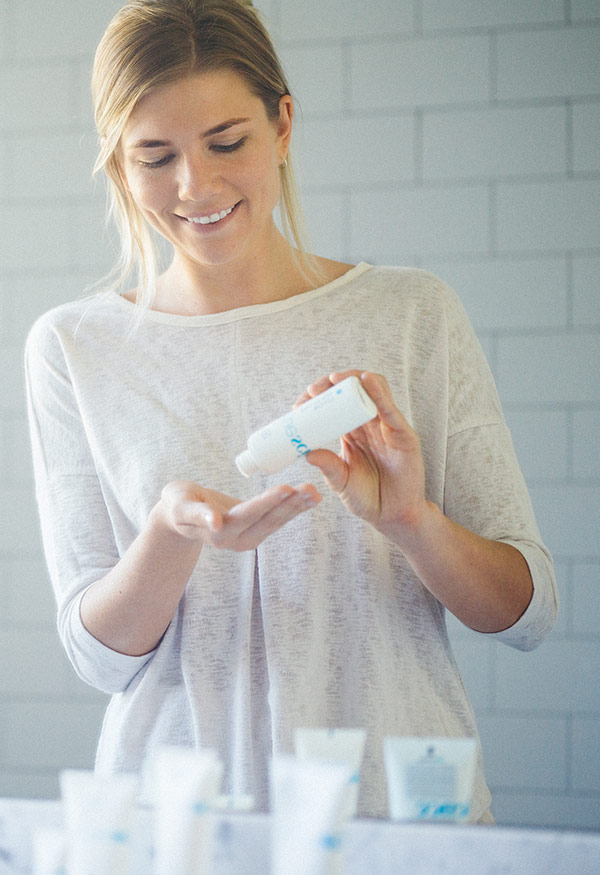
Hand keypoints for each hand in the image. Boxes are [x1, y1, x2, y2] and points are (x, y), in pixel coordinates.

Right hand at [155, 480, 320, 551]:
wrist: (180, 515)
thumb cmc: (177, 505)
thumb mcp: (180, 507)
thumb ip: (196, 514)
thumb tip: (214, 523)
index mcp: (219, 532)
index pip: (248, 514)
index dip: (267, 502)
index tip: (286, 488)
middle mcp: (236, 539)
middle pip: (267, 520)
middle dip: (290, 504)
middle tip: (310, 488)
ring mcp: (247, 538)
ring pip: (276, 521)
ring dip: (297, 507)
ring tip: (315, 493)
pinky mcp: (255, 531)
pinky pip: (277, 519)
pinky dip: (294, 508)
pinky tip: (310, 498)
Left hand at [296, 371, 426, 540]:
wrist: (393, 517)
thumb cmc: (367, 498)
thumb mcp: (341, 481)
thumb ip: (328, 466)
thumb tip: (306, 453)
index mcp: (352, 432)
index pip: (335, 404)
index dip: (320, 397)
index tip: (302, 400)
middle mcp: (369, 425)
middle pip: (353, 392)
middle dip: (333, 383)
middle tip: (315, 389)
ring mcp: (387, 427)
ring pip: (374, 391)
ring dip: (354, 379)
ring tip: (336, 379)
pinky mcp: (403, 434)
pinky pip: (390, 410)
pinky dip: (379, 393)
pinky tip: (368, 381)